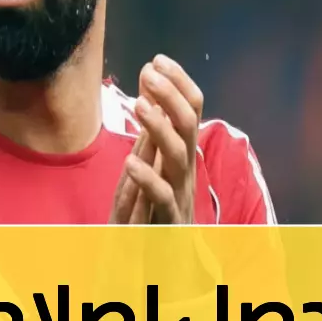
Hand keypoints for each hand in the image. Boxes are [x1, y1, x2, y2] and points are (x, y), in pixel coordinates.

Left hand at [109, 55, 202, 224]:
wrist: (167, 261)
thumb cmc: (156, 211)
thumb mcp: (154, 165)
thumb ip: (153, 133)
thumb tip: (152, 92)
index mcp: (181, 155)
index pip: (191, 110)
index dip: (177, 83)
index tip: (157, 59)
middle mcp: (185, 171)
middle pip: (189, 125)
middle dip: (171, 94)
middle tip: (150, 69)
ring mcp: (180, 195)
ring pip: (179, 157)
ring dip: (160, 128)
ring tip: (139, 104)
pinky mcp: (168, 223)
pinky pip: (163, 199)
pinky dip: (147, 179)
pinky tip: (130, 163)